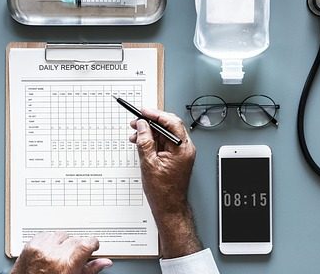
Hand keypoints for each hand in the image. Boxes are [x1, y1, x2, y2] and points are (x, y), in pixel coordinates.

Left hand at [10, 232, 112, 273]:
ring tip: (58, 256)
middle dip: (76, 247)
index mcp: (67, 265)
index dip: (92, 243)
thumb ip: (90, 270)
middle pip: (75, 239)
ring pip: (61, 234)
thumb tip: (105, 262)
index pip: (87, 243)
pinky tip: (48, 252)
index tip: (92, 246)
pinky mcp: (31, 245)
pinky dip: (49, 241)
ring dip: (62, 243)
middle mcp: (54, 255)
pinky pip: (46, 234)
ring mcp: (41, 249)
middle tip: (72, 258)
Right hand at [129, 108, 201, 257]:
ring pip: (164, 134)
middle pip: (169, 126)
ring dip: (149, 132)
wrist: (168, 207)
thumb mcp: (149, 163)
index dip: (156, 115)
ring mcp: (180, 153)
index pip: (171, 123)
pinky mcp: (175, 157)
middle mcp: (184, 149)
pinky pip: (163, 143)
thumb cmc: (163, 191)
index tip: (143, 112)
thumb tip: (142, 126)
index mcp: (182, 149)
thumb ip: (145, 141)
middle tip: (136, 121)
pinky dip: (152, 141)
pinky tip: (141, 142)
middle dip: (151, 122)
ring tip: (135, 135)